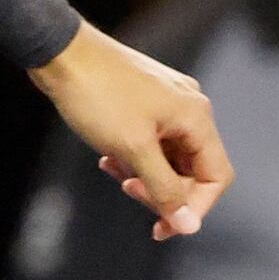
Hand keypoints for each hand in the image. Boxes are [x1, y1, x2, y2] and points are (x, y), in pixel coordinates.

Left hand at [35, 28, 228, 240]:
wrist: (62, 54)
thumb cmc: (98, 96)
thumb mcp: (133, 149)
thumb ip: (164, 189)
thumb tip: (188, 225)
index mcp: (197, 118)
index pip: (217, 177)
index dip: (194, 208)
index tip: (161, 225)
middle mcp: (189, 109)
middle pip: (193, 170)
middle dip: (163, 190)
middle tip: (127, 191)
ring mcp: (168, 104)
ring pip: (169, 158)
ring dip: (144, 175)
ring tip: (113, 170)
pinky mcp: (145, 102)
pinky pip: (151, 143)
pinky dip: (133, 158)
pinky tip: (107, 158)